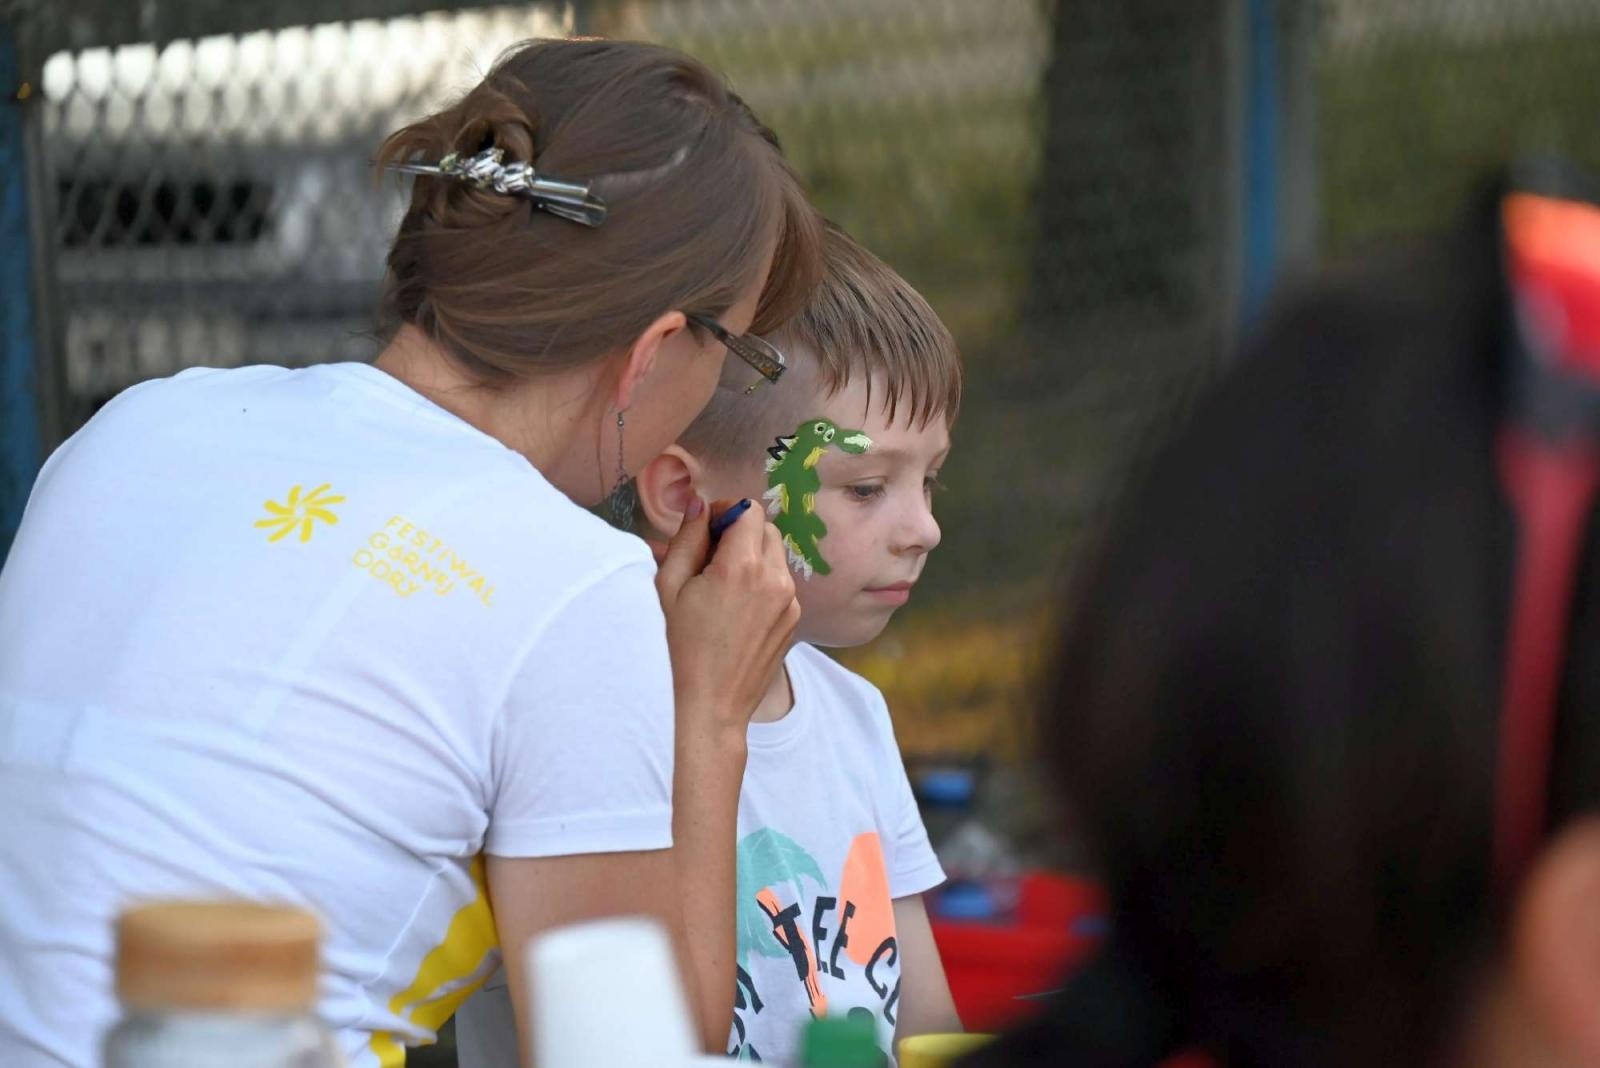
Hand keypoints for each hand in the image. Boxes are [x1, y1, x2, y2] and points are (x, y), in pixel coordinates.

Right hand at [655, 497, 799, 735]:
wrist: (710, 705)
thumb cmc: (679, 648)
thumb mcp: (669, 588)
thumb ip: (687, 539)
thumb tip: (699, 505)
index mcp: (741, 566)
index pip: (748, 510)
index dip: (725, 512)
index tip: (706, 530)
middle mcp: (774, 579)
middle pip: (766, 529)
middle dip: (740, 533)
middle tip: (710, 558)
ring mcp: (789, 601)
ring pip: (776, 556)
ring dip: (753, 558)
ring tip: (722, 587)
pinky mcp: (794, 620)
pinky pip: (781, 584)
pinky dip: (762, 584)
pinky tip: (736, 611)